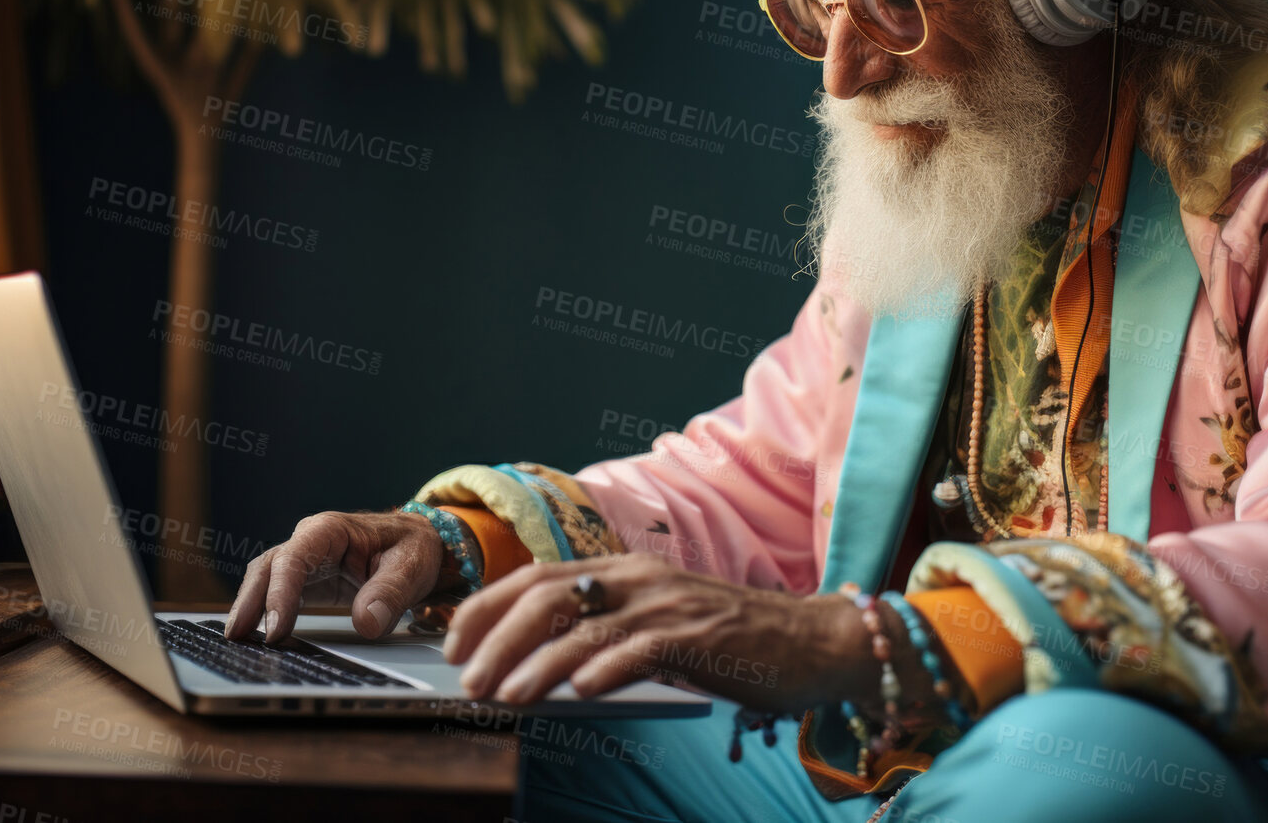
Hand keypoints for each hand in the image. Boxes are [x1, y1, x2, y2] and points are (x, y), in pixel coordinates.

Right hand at [225, 510, 442, 643]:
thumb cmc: (414, 549)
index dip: (281, 593)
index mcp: (331, 530)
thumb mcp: (412, 567)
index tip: (276, 627)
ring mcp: (304, 561)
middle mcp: (310, 541)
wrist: (419, 547)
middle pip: (268, 568)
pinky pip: (276, 594)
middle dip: (250, 601)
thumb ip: (390, 593)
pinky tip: (254, 637)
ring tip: (236, 640)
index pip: (295, 559)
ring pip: (265, 580)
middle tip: (238, 636)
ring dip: (248, 608)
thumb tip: (367, 622)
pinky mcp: (306, 581)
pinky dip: (262, 613)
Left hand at [441, 553, 875, 712]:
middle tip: (468, 679)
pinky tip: (578, 693)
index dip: (488, 607)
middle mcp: (641, 579)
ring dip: (536, 664)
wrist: (813, 641)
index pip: (537, 576)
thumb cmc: (732, 639)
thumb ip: (606, 629)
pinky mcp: (701, 636)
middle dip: (498, 638)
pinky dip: (605, 669)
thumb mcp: (658, 622)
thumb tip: (538, 662)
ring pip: (585, 627)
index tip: (454, 643)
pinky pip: (642, 649)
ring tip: (504, 697)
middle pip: (549, 596)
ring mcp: (671, 605)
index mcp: (625, 570)